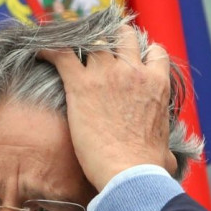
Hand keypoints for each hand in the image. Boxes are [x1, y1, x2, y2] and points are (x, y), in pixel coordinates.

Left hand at [39, 25, 175, 190]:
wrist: (128, 172)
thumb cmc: (147, 167)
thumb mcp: (167, 153)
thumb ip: (168, 149)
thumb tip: (169, 162)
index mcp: (157, 84)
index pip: (154, 51)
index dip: (142, 53)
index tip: (131, 62)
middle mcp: (133, 72)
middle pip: (122, 38)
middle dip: (112, 41)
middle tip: (97, 55)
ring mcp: (106, 74)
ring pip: (94, 41)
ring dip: (82, 45)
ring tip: (69, 53)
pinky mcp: (81, 84)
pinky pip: (62, 54)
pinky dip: (50, 50)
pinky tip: (41, 52)